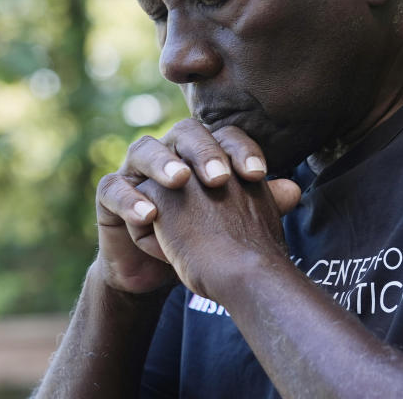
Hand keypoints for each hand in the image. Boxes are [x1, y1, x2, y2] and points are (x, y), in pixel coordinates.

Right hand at [94, 118, 300, 293]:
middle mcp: (170, 152)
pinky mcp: (109, 195)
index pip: (224, 137)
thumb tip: (294, 190)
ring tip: (180, 181)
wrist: (158, 269)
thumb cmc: (201, 237)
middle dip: (204, 151)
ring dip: (163, 163)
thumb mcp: (231, 222)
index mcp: (202, 152)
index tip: (259, 175)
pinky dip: (130, 199)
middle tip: (219, 177)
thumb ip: (261, 204)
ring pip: (144, 149)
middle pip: (185, 133)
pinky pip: (113, 189)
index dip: (242, 150)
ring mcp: (136, 170)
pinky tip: (149, 214)